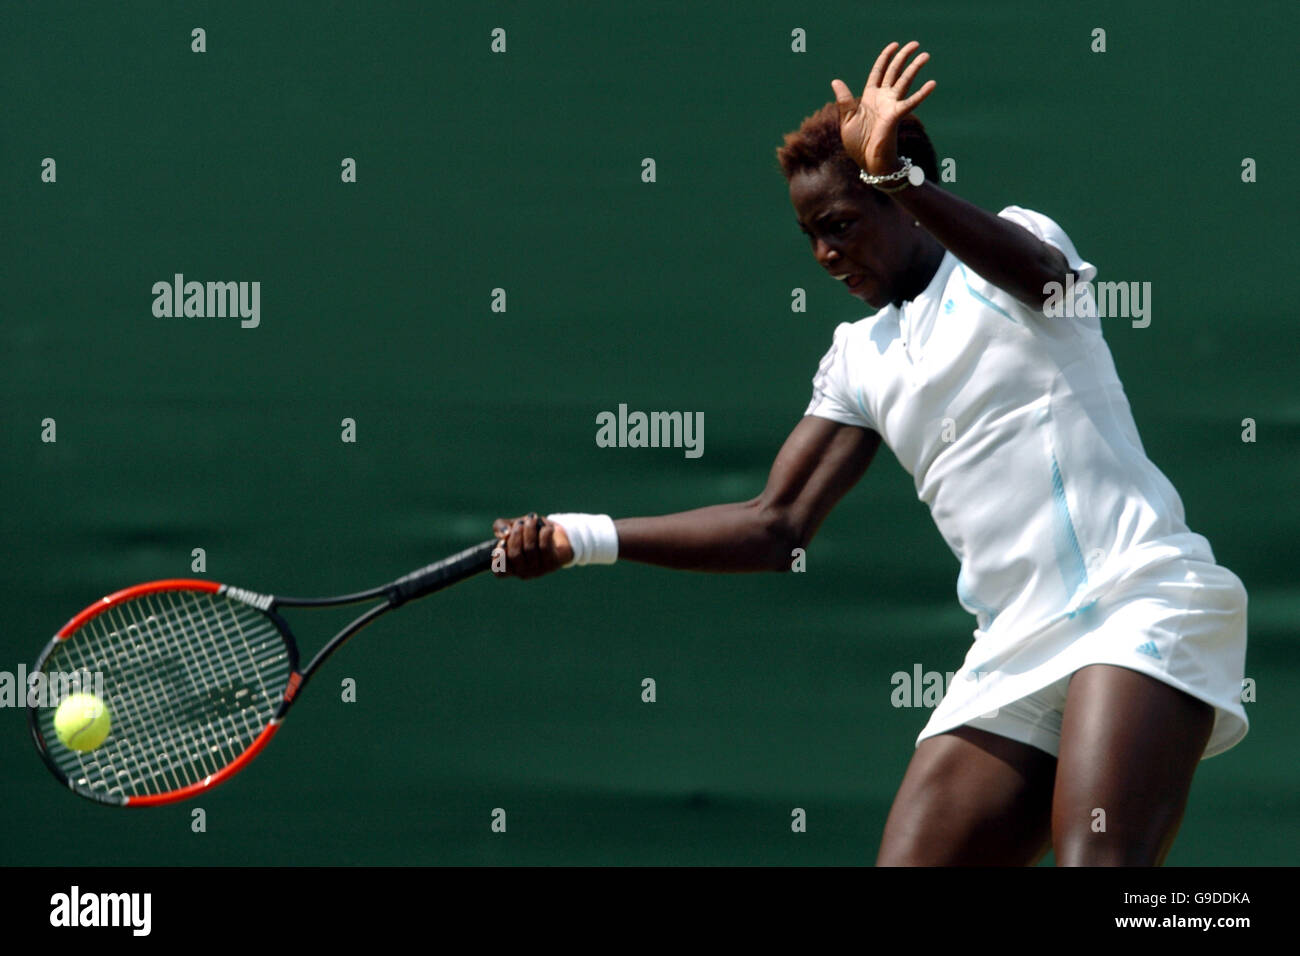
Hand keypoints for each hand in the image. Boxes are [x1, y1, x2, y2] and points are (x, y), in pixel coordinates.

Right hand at [491, 512, 572, 578]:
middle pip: (515, 555)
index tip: (502, 542)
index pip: (499, 572)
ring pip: (530, 549)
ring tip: (532, 519)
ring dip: (530, 530)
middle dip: (516, 535)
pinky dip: (544, 533)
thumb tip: (505, 534)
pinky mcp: (552, 564)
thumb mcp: (511, 526)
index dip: (498, 559)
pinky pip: (545, 547)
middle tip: (520, 523)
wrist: (553, 534)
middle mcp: (522, 572)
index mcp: (510, 566)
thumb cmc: (528, 532)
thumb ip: (500, 527)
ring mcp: (538, 570)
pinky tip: (546, 528)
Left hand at [831, 40, 936, 177]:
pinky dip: (921, 93)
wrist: (868, 162)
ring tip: (925, 55)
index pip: (878, 71)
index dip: (885, 57)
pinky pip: (911, 102)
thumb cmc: (857, 144)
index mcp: (869, 97)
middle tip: (914, 44)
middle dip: (903, 57)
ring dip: (914, 68)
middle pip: (894, 72)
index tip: (894, 45)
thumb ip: (844, 100)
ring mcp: (891, 105)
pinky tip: (932, 83)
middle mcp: (882, 98)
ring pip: (904, 82)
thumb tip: (836, 81)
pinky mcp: (896, 115)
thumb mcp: (847, 119)